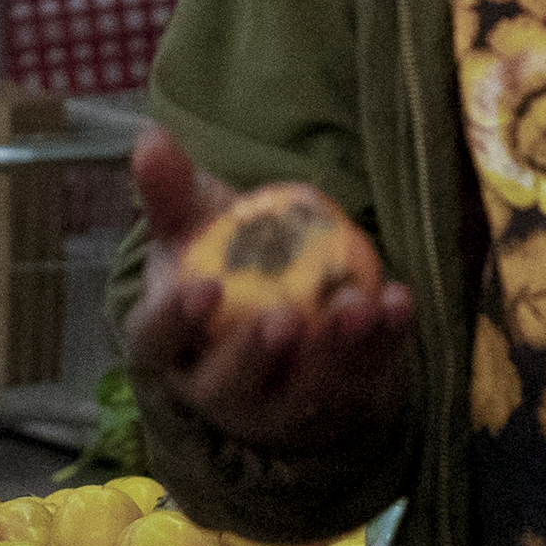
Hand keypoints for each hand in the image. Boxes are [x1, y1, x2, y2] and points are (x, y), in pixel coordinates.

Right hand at [121, 129, 417, 460]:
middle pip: (228, 384)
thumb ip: (171, 192)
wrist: (288, 318)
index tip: (203, 288)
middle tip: (283, 317)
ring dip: (333, 351)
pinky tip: (395, 300)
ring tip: (355, 304)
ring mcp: (278, 407)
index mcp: (170, 346)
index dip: (175, 321)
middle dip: (256, 355)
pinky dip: (383, 343)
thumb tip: (150, 138)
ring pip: (301, 392)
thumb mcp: (194, 231)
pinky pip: (361, 380)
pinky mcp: (336, 405)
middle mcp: (216, 389)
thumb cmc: (226, 270)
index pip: (156, 341)